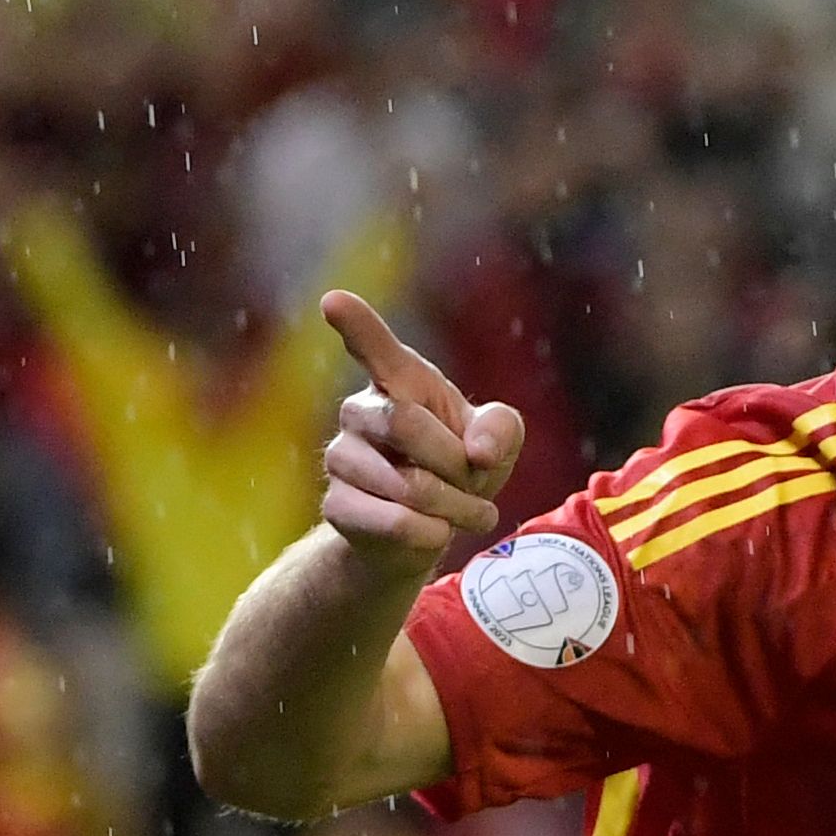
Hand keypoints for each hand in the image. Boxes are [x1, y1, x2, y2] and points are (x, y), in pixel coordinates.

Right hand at [317, 290, 522, 570]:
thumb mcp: (498, 441)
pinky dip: (433, 534)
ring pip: (408, 484)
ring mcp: (342, 458)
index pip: (374, 347)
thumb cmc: (461, 467)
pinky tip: (435, 531)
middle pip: (405, 423)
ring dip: (456, 507)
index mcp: (399, 382)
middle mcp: (360, 412)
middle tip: (473, 479)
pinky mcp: (337, 506)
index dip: (356, 324)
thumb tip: (479, 452)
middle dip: (456, 462)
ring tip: (465, 511)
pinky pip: (396, 523)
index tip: (334, 301)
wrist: (431, 529)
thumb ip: (501, 429)